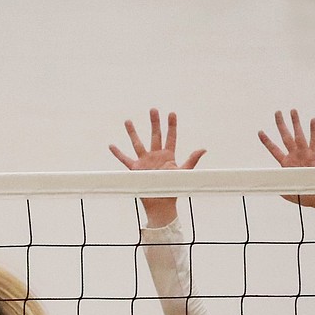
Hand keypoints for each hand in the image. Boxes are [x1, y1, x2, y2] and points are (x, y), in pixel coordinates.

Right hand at [110, 108, 205, 226]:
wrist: (161, 204)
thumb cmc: (173, 189)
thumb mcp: (184, 172)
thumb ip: (192, 160)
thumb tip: (203, 149)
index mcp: (168, 156)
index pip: (171, 137)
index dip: (172, 125)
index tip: (171, 113)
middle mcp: (156, 156)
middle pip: (155, 135)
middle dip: (154, 123)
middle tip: (153, 109)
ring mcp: (145, 162)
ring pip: (137, 143)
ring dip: (133, 132)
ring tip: (128, 121)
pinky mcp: (136, 169)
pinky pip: (125, 160)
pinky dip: (118, 153)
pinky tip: (111, 145)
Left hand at [257, 109, 314, 220]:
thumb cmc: (304, 195)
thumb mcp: (286, 192)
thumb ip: (277, 186)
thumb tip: (266, 184)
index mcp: (286, 164)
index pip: (274, 150)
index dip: (267, 141)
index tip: (260, 131)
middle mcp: (295, 156)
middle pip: (286, 137)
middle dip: (281, 124)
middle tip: (277, 112)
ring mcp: (305, 155)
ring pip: (299, 136)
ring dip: (296, 123)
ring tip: (293, 110)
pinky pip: (314, 142)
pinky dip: (313, 131)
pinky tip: (312, 120)